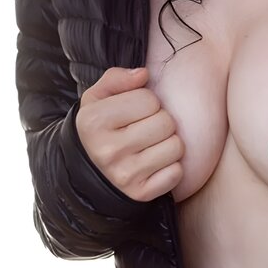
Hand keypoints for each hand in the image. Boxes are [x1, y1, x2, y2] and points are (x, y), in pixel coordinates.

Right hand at [75, 66, 183, 201]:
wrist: (91, 170)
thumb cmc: (102, 126)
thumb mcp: (98, 97)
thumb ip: (118, 78)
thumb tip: (144, 74)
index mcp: (94, 122)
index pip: (149, 99)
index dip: (147, 100)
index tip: (135, 110)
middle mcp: (107, 150)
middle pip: (166, 122)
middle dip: (161, 120)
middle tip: (146, 127)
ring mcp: (123, 175)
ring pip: (176, 146)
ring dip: (169, 142)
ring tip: (152, 143)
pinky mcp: (140, 194)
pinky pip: (177, 172)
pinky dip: (171, 167)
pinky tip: (154, 163)